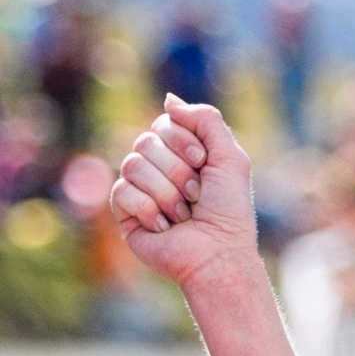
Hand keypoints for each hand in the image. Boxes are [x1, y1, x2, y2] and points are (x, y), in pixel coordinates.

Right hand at [109, 94, 258, 289]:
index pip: (164, 123)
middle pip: (146, 142)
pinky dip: (149, 210)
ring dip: (167, 193)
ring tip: (184, 214)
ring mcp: (139, 188)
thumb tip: (169, 101)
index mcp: (182, 152)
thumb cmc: (229, 212)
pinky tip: (165, 227)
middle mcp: (158, 167)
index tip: (204, 164)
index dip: (184, 143)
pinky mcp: (125, 212)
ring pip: (132, 165)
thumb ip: (207, 121)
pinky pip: (122, 192)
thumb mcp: (231, 159)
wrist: (218, 255)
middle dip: (179, 172)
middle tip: (197, 196)